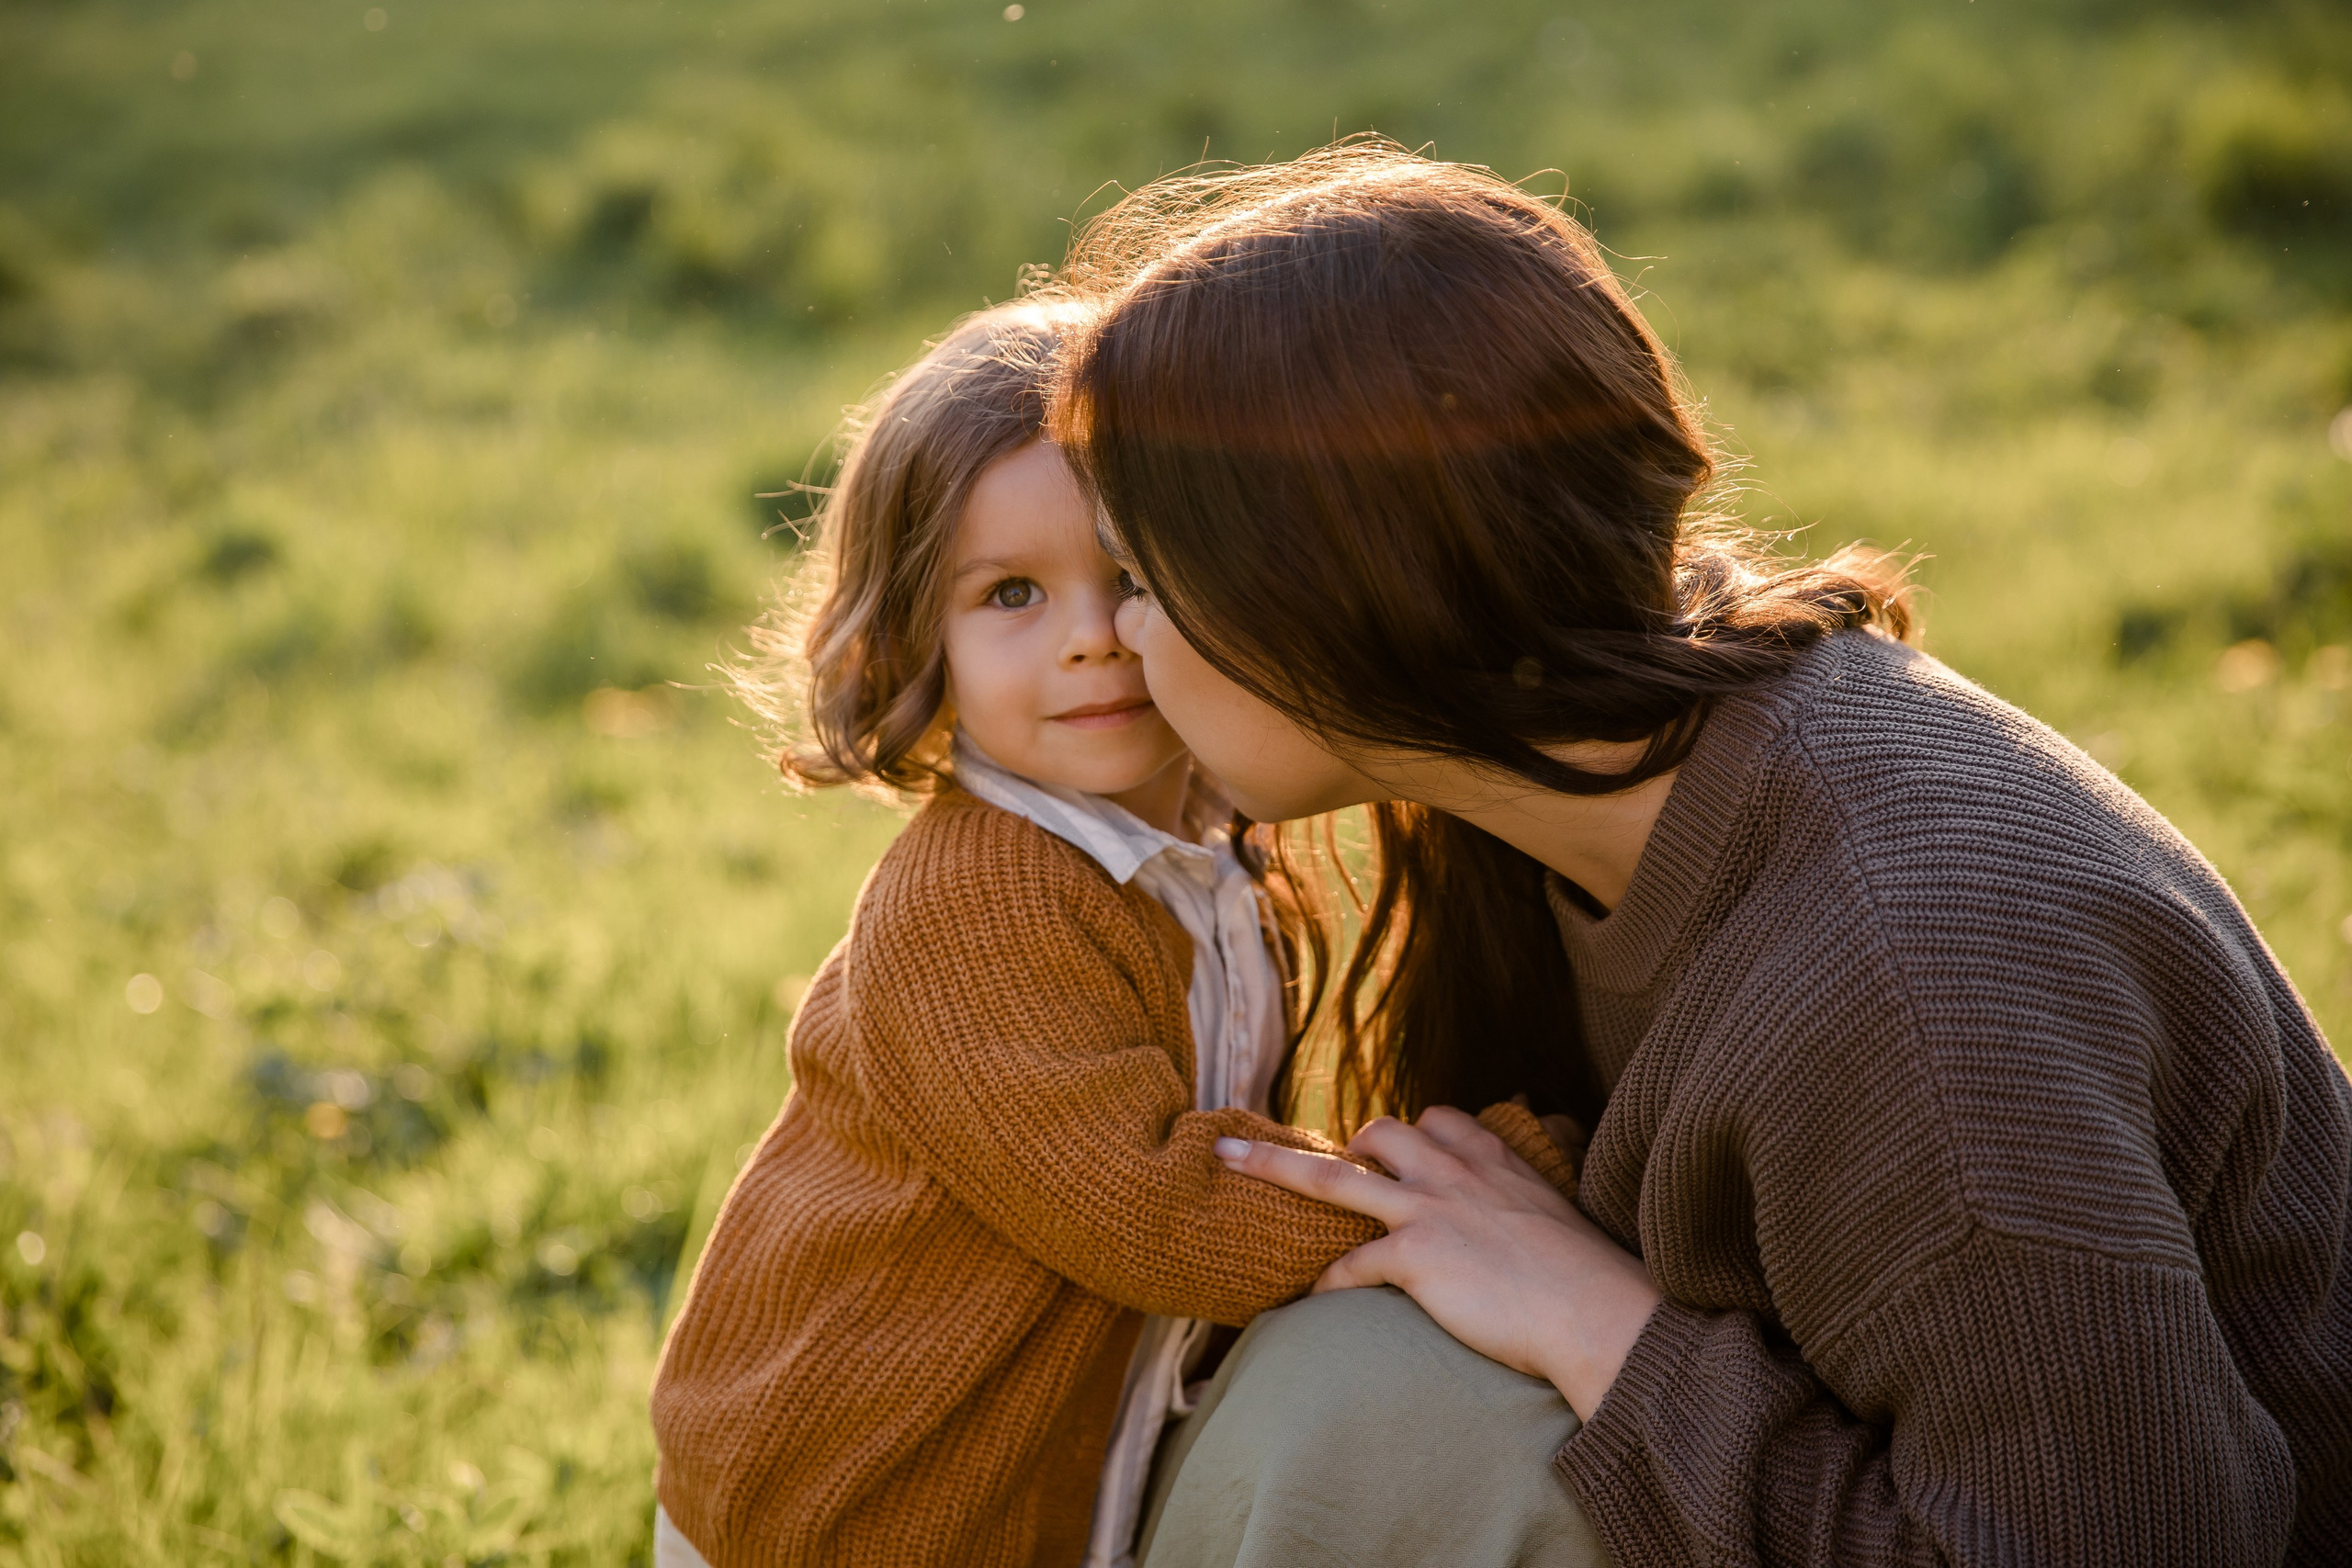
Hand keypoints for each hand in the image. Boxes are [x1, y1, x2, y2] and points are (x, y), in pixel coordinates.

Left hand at [1214, 1105, 1661, 1420]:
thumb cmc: (1591, 1281)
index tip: (1389, 1148)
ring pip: (1331, 1178)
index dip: (1408, 1136)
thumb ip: (1527, 1209)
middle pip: (1379, 1132)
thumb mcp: (1558, 1222)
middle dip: (1344, 1144)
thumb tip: (1530, 1230)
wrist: (1599, 1311)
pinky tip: (1313, 1299)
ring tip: (1226, 1160)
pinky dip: (1327, 1282)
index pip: (1437, 1120)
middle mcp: (1455, 1173)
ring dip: (1271, 1168)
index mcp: (1494, 1160)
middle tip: (1306, 1160)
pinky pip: (1350, 1265)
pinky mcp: (1417, 1255)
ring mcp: (1430, 1210)